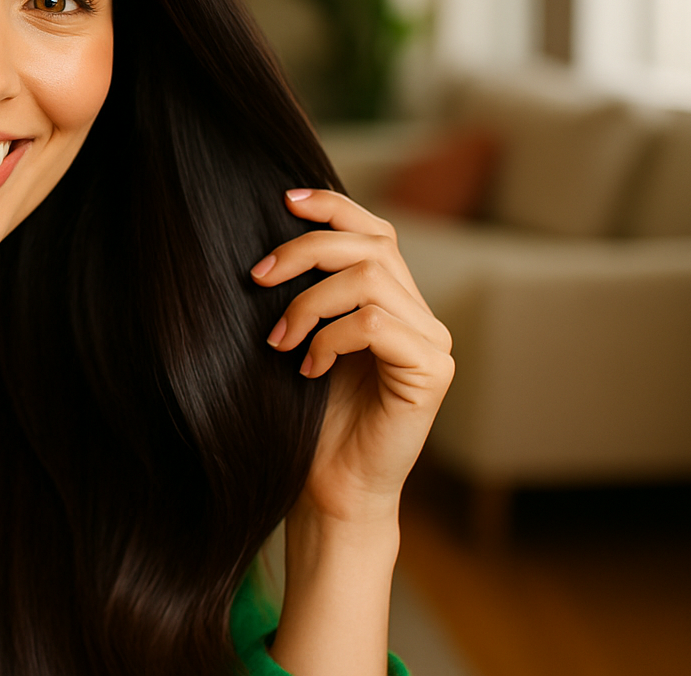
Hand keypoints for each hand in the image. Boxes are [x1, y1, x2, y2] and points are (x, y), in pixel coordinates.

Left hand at [251, 188, 453, 524]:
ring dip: (309, 302)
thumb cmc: (310, 419)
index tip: (284, 201)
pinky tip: (307, 367)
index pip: (375, 231)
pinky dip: (331, 338)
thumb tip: (269, 243)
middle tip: (257, 277)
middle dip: (305, 251)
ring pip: (370, 281)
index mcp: (393, 300)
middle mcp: (420, 315)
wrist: (330, 488)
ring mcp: (432, 342)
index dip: (333, 207)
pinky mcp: (432, 372)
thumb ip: (306, 293)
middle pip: (370, 246)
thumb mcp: (300, 339)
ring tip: (278, 340)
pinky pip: (376, 325)